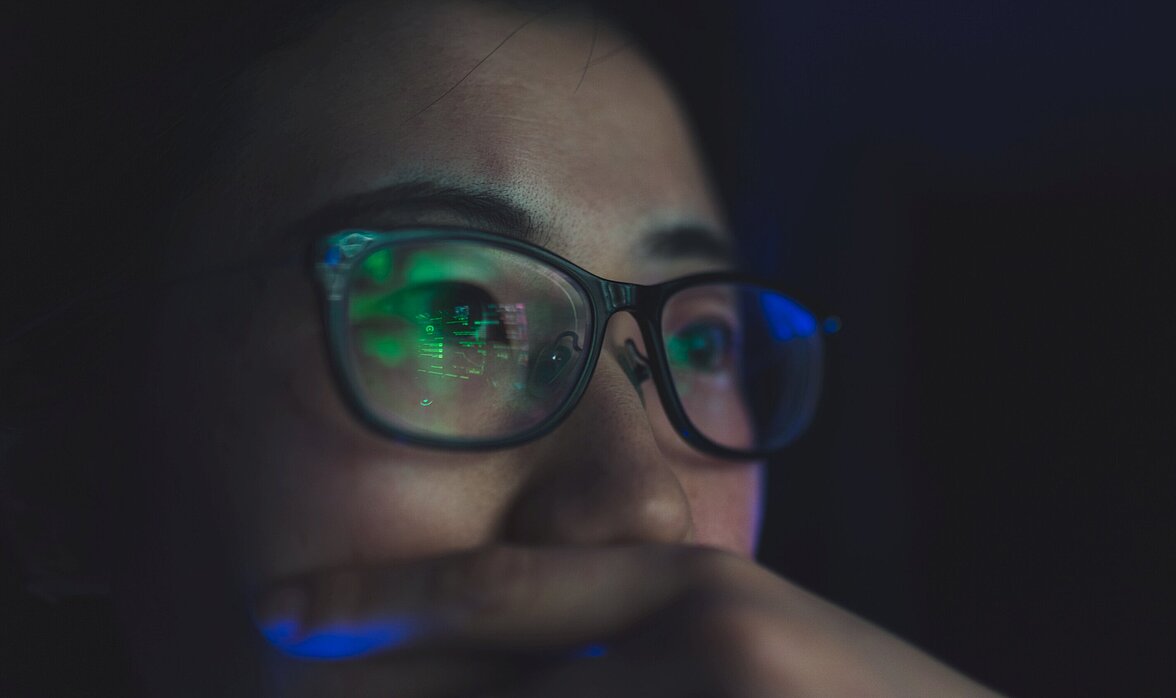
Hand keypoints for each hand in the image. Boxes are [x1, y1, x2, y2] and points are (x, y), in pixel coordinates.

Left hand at [254, 545, 996, 696]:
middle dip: (387, 695)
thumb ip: (642, 636)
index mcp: (703, 591)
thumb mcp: (757, 640)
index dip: (374, 597)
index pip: (497, 593)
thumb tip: (515, 661)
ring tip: (432, 689)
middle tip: (300, 680)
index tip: (277, 611)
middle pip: (485, 692)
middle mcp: (701, 644)